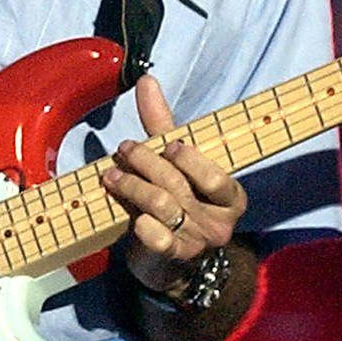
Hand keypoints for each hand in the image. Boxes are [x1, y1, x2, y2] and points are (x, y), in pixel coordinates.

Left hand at [100, 75, 245, 294]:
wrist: (174, 260)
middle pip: (180, 185)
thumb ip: (163, 125)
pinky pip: (159, 240)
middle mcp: (220, 220)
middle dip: (148, 163)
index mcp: (230, 195)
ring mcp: (198, 242)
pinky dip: (144, 226)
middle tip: (125, 150)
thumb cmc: (178, 200)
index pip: (214, 176)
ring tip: (111, 175)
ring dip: (133, 187)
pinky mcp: (175, 258)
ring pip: (163, 207)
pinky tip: (132, 216)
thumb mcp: (174, 163)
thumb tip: (147, 80)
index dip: (189, 158)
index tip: (166, 144)